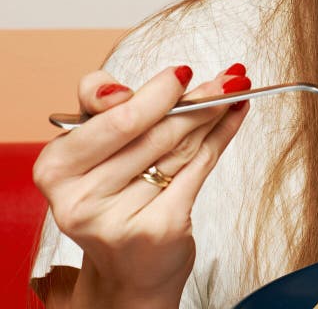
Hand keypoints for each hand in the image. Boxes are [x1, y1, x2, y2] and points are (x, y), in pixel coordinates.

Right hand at [34, 63, 250, 306]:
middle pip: (154, 130)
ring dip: (214, 111)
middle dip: (197, 98)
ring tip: (235, 88)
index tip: (183, 73)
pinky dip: (223, 134)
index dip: (153, 93)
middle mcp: (81, 197)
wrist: (127, 269)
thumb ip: (113, 106)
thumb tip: (172, 77)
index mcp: (57, 167)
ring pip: (180, 146)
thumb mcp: (96, 147)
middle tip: (228, 78)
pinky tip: (236, 114)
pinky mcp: (157, 229)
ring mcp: (119, 218)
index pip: (113, 116)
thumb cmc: (113, 192)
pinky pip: (200, 167)